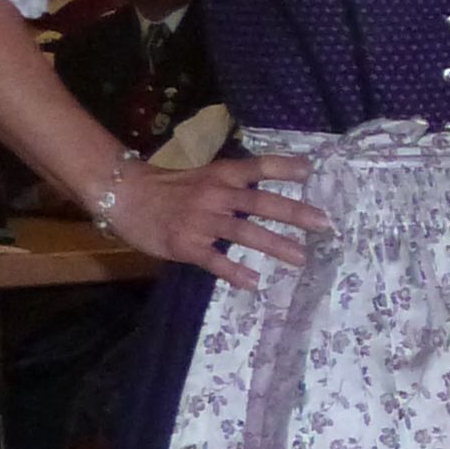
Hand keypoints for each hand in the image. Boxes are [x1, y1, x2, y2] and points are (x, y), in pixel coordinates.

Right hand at [93, 151, 325, 289]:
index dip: (285, 167)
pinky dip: (234, 271)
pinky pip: (213, 260)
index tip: (313, 171)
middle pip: (260, 202)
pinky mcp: (185, 245)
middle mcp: (215, 195)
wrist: (124, 196)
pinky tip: (253, 281)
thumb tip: (275, 194)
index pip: (258, 167)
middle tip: (325, 224)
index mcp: (221, 175)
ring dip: (275, 245)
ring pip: (243, 232)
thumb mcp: (205, 176)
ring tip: (301, 258)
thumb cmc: (170, 188)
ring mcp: (200, 220)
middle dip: (295, 213)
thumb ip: (236, 184)